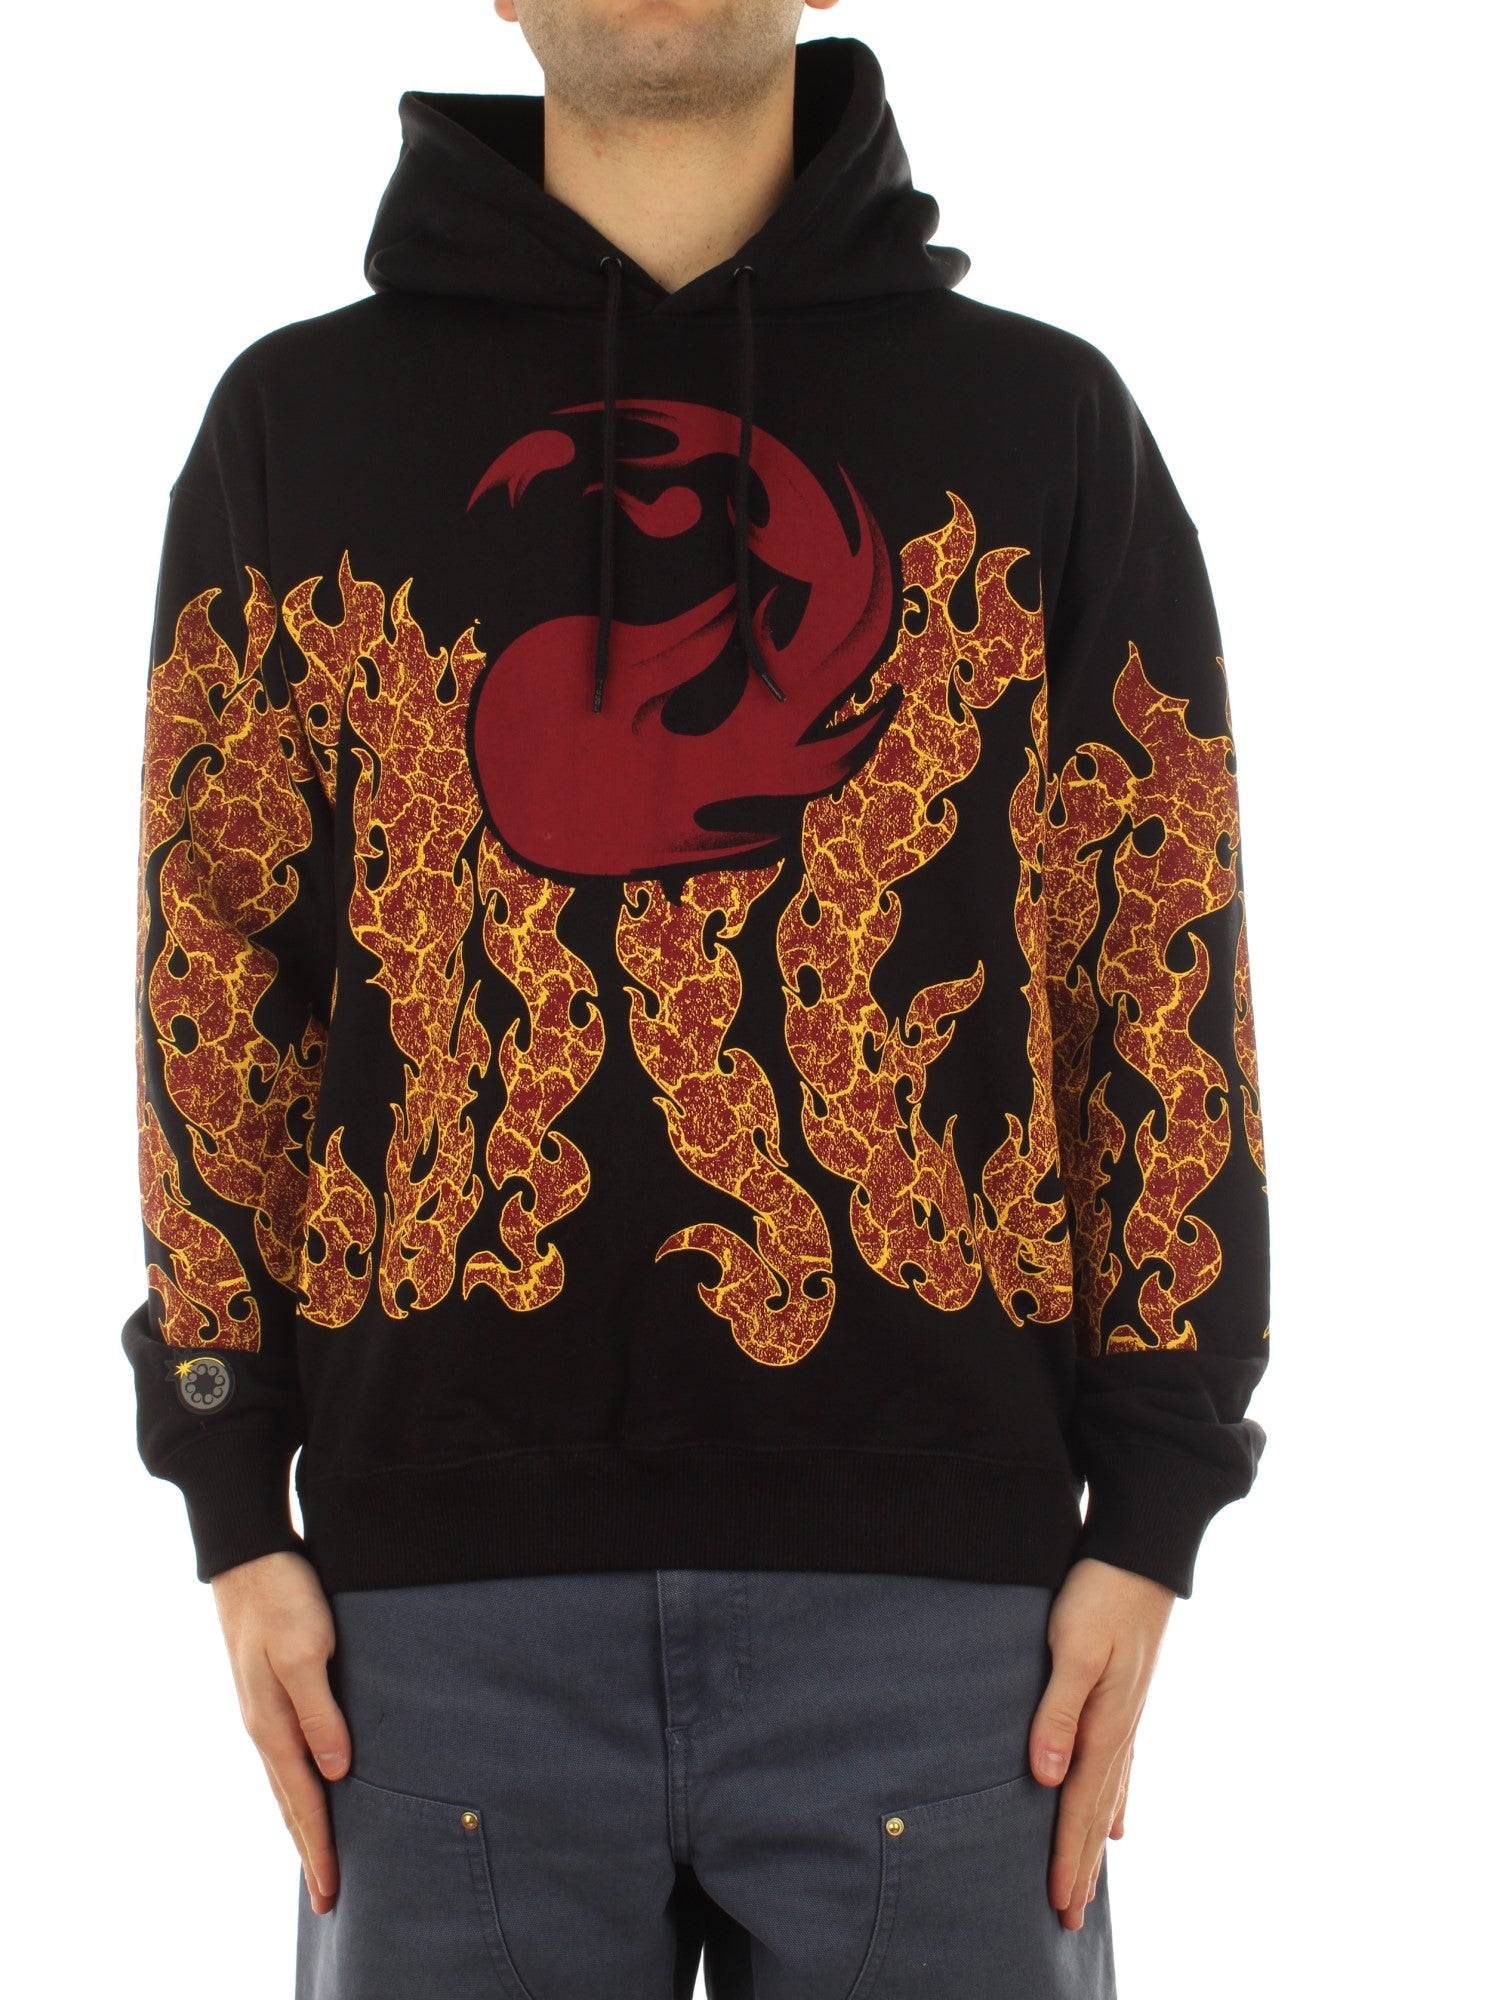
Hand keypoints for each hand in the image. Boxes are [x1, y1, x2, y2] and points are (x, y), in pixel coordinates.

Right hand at [210, 1549, 351, 1915]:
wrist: (248, 1552)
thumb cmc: (283, 1596)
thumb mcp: (308, 1649)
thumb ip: (320, 1711)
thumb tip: (336, 1773)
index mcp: (273, 1723)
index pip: (303, 1801)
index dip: (321, 1848)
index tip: (335, 1893)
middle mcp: (265, 1725)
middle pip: (291, 1802)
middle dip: (310, 1850)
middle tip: (328, 1899)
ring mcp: (264, 1709)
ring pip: (287, 1781)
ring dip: (304, 1822)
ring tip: (319, 1857)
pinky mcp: (271, 1689)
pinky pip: (286, 1754)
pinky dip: (298, 1786)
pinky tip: (310, 1788)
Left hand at [1028, 1555, 1174, 1929]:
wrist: (1142, 1550)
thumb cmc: (1102, 1593)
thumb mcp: (1072, 1646)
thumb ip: (1057, 1712)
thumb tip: (1045, 1779)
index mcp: (1105, 1723)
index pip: (1080, 1805)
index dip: (1067, 1856)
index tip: (1058, 1904)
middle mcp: (1120, 1727)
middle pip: (1097, 1811)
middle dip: (1082, 1864)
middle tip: (1069, 1917)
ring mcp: (1127, 1713)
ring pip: (1109, 1792)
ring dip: (1096, 1839)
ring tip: (1091, 1881)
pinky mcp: (1127, 1695)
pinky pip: (1120, 1766)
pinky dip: (1114, 1799)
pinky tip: (1117, 1818)